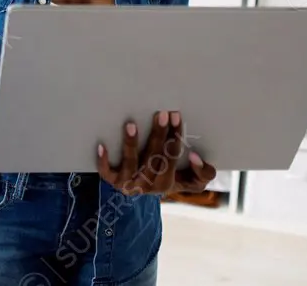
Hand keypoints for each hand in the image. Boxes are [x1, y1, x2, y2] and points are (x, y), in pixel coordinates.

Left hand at [96, 110, 216, 196]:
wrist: (148, 192)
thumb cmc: (173, 178)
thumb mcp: (194, 181)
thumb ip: (204, 173)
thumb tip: (195, 156)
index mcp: (168, 182)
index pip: (172, 155)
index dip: (174, 135)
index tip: (175, 115)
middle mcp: (147, 184)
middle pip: (153, 157)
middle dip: (158, 134)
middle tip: (161, 114)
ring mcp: (129, 183)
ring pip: (130, 163)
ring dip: (131, 144)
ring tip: (131, 124)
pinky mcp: (113, 181)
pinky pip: (106, 173)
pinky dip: (103, 160)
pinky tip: (102, 145)